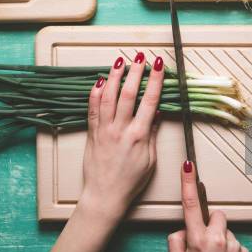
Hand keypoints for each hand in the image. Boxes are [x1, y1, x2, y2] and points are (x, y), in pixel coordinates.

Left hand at [81, 53, 164, 214]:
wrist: (105, 195)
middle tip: (140, 56)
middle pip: (128, 93)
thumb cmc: (130, 181)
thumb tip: (157, 113)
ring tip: (120, 61)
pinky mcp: (92, 133)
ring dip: (114, 76)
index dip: (155, 80)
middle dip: (135, 71)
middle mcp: (121, 129)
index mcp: (139, 136)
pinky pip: (92, 108)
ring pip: (108, 96)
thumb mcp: (150, 160)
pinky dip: (95, 93)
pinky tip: (99, 81)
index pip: (150, 101)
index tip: (159, 64)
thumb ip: (153, 134)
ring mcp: (104, 130)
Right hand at [168, 161, 249, 251]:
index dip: (188, 183)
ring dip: (220, 239)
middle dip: (210, 224)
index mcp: (197, 241)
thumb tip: (182, 231)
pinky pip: (235, 243)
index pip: (190, 205)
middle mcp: (218, 239)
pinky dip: (230, 251)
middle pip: (215, 215)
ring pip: (225, 230)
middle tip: (204, 245)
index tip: (188, 166)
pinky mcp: (245, 251)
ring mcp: (234, 244)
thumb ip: (175, 243)